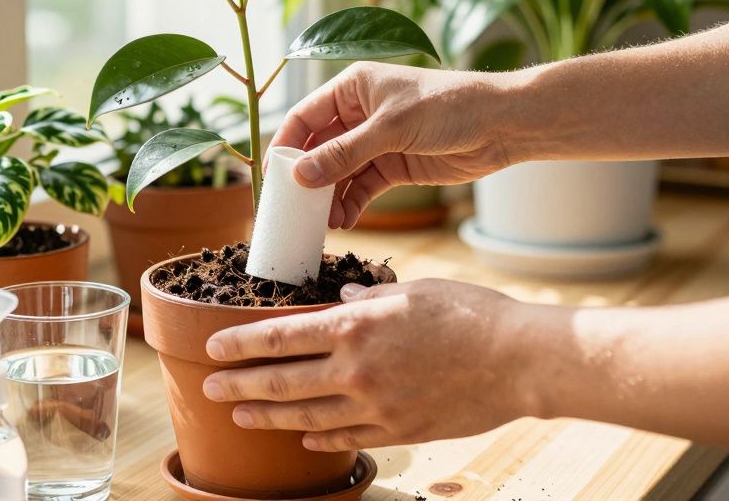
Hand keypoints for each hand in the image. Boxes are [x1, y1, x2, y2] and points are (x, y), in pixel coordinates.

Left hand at [201, 279, 540, 450]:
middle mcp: (355, 369)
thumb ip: (369, 297)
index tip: (213, 346)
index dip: (240, 342)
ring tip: (241, 416)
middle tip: (209, 387)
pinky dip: (318, 436)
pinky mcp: (397, 431)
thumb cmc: (470, 314)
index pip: (279, 336)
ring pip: (305, 415)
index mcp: (354, 325)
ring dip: (267, 416)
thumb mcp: (412, 291)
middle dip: (238, 384)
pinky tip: (303, 435)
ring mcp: (375, 406)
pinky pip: (345, 437)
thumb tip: (342, 298)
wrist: (519, 361)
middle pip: (280, 380)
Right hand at [273, 62, 517, 227]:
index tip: (272, 179)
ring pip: (339, 172)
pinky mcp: (395, 166)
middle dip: (306, 179)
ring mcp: (377, 142)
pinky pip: (363, 187)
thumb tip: (301, 176)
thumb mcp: (390, 128)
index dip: (286, 147)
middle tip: (292, 209)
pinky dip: (352, 204)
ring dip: (329, 197)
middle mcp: (360, 114)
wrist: (502, 124)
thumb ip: (344, 154)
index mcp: (352, 88)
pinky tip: (345, 221)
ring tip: (322, 223)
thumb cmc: (448, 106)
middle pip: (319, 148)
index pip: (304, 118)